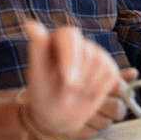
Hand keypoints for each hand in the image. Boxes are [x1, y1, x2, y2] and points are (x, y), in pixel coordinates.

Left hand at [23, 20, 120, 139]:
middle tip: (65, 91)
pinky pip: (110, 75)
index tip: (67, 81)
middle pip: (88, 53)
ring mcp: (98, 54)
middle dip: (77, 79)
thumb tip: (30, 23)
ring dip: (86, 86)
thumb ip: (38, 48)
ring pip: (100, 64)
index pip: (70, 36)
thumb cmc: (44, 94)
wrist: (57, 116)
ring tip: (74, 92)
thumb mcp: (38, 73)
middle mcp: (80, 43)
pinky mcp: (109, 68)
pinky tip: (87, 93)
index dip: (70, 58)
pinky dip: (98, 90)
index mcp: (60, 39)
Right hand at [68, 68, 135, 139]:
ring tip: (96, 114)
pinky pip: (93, 134)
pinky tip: (85, 122)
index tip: (118, 94)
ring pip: (107, 124)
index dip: (123, 93)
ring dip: (104, 120)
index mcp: (94, 81)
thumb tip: (135, 72)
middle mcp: (88, 98)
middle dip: (116, 109)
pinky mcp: (73, 130)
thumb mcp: (90, 75)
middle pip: (118, 109)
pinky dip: (90, 130)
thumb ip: (113, 75)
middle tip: (109, 106)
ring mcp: (81, 116)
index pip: (121, 89)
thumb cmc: (67, 87)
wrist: (39, 105)